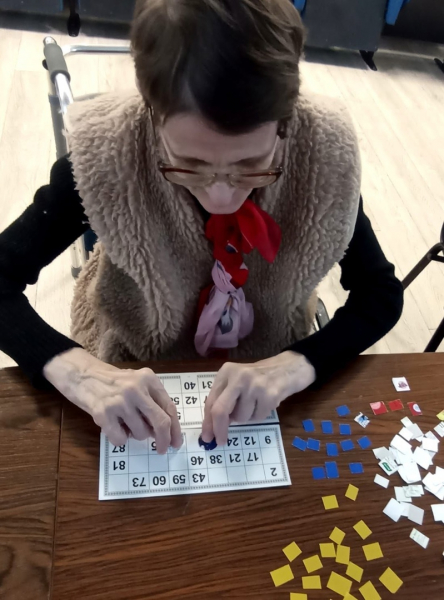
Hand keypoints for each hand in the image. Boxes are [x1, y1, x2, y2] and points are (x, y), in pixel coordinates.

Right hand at [43, 348, 181, 452]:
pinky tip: (112, 426)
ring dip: (136, 435)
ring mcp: (119, 401)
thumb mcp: (137, 383)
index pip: (169, 408)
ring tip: (125, 423)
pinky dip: (119, 439)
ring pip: (140, 433)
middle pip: (160, 422)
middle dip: (164, 440)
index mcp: (148, 379)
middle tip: (162, 449)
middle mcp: (136, 388)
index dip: (175, 429)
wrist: (82, 375)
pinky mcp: (103, 413)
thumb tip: (165, 431)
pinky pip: (120, 439)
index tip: (176, 442)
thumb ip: (152, 401)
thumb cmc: (112, 382)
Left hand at [201, 351, 315, 445]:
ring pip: (241, 417)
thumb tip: (214, 426)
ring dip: (247, 417)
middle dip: (219, 429)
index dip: (207, 422)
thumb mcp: (238, 380)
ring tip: (256, 404)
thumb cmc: (260, 377)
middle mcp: (238, 376)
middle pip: (220, 410)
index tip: (206, 437)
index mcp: (227, 372)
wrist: (289, 367)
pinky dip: (260, 415)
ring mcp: (255, 385)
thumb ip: (225, 398)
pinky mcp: (270, 395)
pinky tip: (266, 403)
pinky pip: (258, 418)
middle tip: (220, 441)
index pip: (211, 401)